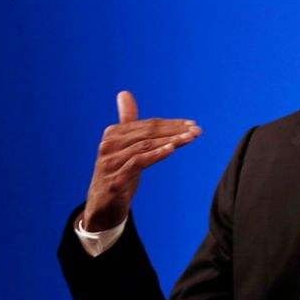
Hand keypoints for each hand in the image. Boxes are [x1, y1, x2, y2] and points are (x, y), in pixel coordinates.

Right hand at [81, 91, 201, 231]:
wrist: (102, 206)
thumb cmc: (118, 172)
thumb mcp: (125, 146)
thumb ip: (127, 121)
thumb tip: (124, 93)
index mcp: (113, 134)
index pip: (148, 124)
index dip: (172, 124)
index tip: (193, 124)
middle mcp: (108, 145)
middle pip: (148, 133)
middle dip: (175, 131)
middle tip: (197, 130)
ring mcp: (110, 163)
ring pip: (145, 146)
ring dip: (170, 141)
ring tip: (190, 138)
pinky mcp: (114, 180)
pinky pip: (137, 163)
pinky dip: (155, 155)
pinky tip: (171, 150)